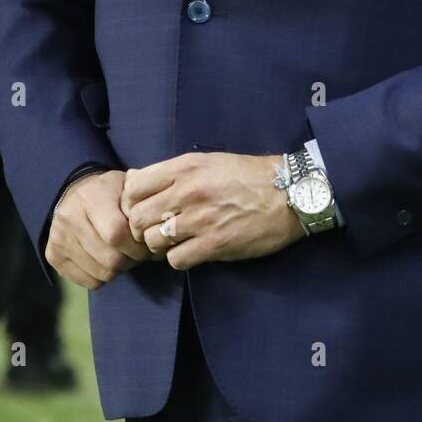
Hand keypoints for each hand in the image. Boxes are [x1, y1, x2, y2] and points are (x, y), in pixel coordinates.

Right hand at [45, 169, 155, 289]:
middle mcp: (69, 217)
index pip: (117, 233)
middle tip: (139, 253)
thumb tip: (160, 232)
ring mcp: (57, 237)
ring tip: (123, 254)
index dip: (138, 246)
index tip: (148, 244)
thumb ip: (143, 206)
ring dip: (119, 269)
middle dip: (132, 260)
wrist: (77, 192)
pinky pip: (88, 282)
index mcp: (91, 197)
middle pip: (110, 258)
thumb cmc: (112, 192)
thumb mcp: (129, 188)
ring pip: (101, 273)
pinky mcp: (53, 255)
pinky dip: (104, 276)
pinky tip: (106, 260)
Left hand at [121, 152, 304, 269]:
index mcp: (185, 167)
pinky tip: (191, 250)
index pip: (134, 186)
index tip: (142, 207)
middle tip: (157, 229)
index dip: (132, 201)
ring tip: (175, 241)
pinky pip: (176, 259)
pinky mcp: (214, 244)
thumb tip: (139, 184)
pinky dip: (179, 258)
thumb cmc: (249, 175)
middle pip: (138, 217)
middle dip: (143, 227)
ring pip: (153, 241)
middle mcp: (188, 191)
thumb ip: (176, 173)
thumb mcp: (209, 161)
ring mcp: (200, 219)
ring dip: (160, 244)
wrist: (289, 193)